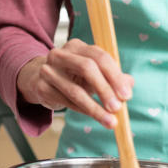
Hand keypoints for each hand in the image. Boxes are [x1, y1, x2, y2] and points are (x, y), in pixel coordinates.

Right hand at [16, 39, 134, 129]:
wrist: (38, 79)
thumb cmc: (72, 76)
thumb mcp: (93, 73)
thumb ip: (112, 77)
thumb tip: (129, 83)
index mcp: (77, 46)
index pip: (99, 57)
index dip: (115, 76)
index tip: (126, 95)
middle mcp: (60, 54)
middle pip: (86, 68)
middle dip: (105, 90)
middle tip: (117, 108)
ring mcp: (48, 70)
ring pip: (75, 90)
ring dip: (95, 108)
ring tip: (110, 121)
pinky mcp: (41, 87)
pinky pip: (66, 101)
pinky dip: (82, 110)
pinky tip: (93, 116)